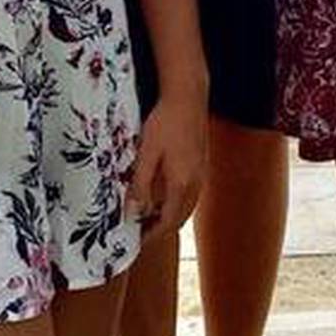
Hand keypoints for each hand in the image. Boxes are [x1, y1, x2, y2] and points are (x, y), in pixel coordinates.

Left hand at [128, 94, 206, 238]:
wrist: (188, 95)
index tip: (137, 240)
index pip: (168, 222)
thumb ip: (140, 184)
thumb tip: (133, 212)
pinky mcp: (202, 161)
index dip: (153, 235)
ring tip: (149, 213)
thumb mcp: (146, 153)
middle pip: (180, 217)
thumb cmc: (165, 122)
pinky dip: (177, 200)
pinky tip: (164, 190)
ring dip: (170, 214)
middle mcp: (196, 183)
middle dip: (162, 227)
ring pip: (187, 205)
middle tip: (141, 230)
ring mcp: (202, 172)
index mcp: (182, 184)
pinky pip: (191, 191)